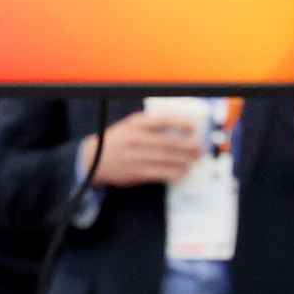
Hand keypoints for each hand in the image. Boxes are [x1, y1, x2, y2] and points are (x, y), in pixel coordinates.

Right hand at [80, 109, 201, 187]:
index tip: (193, 128)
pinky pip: (162, 173)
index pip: (164, 120)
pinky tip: (183, 171)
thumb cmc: (116, 141)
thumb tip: (177, 128)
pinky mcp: (138, 172)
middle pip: (170, 142)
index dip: (182, 123)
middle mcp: (138, 139)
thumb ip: (150, 124)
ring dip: (185, 160)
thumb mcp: (130, 125)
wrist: (94, 159)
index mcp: (136, 124)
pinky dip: (175, 172)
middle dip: (188, 146)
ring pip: (168, 158)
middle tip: (199, 148)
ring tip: (194, 160)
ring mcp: (138, 157)